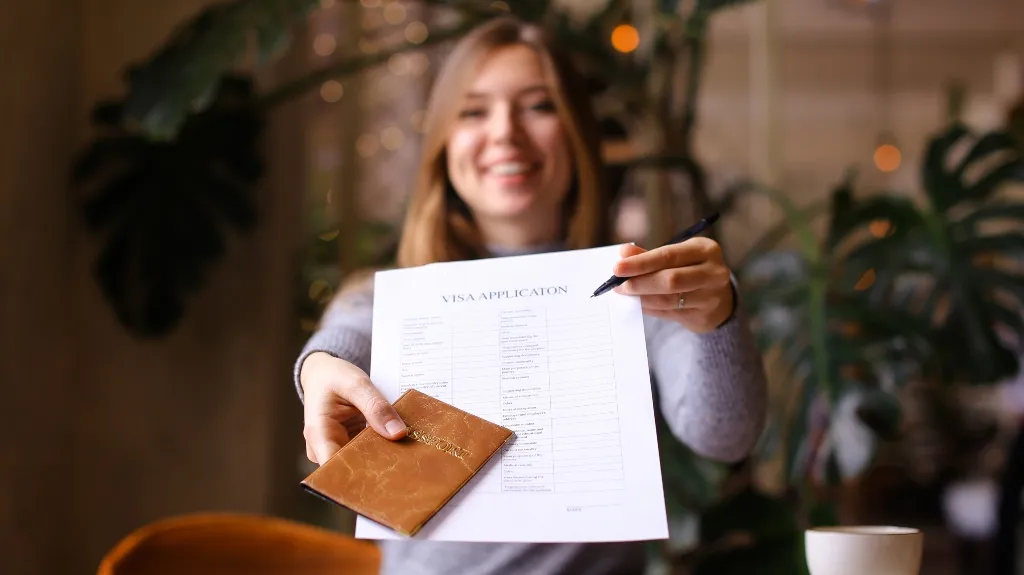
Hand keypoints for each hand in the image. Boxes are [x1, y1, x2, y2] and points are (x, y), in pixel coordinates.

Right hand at [300, 352, 407, 464]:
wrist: (323, 374)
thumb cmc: (334, 377)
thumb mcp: (356, 384)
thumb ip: (376, 407)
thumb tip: (398, 433)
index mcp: (318, 433)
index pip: (333, 469)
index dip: (358, 477)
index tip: (385, 474)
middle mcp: (322, 448)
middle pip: (348, 470)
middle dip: (375, 469)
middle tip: (404, 465)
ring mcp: (334, 449)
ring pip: (358, 465)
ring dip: (378, 461)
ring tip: (404, 457)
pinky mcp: (345, 447)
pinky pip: (363, 455)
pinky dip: (378, 451)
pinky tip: (396, 449)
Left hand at [612, 239, 734, 332]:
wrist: (719, 298)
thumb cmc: (691, 270)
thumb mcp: (677, 256)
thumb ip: (650, 255)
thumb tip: (623, 252)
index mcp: (705, 250)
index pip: (669, 255)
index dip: (641, 262)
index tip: (618, 267)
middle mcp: (713, 273)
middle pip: (670, 280)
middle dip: (640, 283)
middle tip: (617, 285)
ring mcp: (710, 297)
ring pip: (668, 299)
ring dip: (641, 297)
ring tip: (625, 293)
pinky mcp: (703, 316)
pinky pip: (668, 313)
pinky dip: (649, 308)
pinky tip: (638, 303)